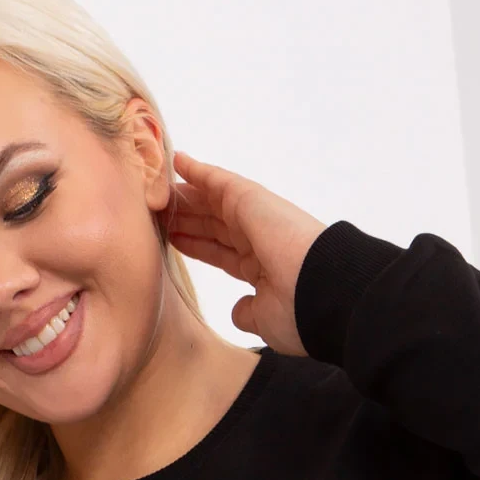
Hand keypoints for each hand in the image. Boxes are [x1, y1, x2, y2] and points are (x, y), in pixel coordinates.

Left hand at [167, 151, 327, 355]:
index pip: (221, 252)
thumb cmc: (300, 313)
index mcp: (261, 267)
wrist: (323, 294)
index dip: (196, 245)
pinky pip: (219, 180)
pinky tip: (178, 161)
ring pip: (212, 202)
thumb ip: (249, 312)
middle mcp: (259, 239)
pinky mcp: (252, 200)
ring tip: (159, 190)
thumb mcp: (266, 319)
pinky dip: (198, 170)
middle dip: (187, 219)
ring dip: (186, 196)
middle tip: (157, 212)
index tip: (173, 240)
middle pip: (213, 224)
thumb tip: (239, 309)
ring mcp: (256, 217)